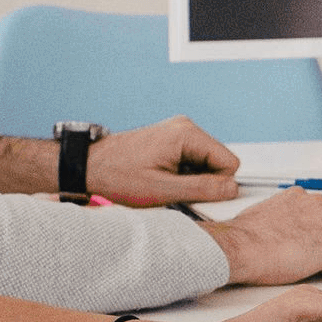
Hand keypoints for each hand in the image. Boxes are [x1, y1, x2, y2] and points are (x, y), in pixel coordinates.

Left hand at [87, 117, 242, 205]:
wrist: (89, 167)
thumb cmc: (118, 176)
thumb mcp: (163, 190)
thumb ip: (202, 189)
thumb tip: (233, 188)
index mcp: (186, 134)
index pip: (229, 162)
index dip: (217, 184)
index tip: (194, 194)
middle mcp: (185, 127)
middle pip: (219, 161)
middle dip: (204, 181)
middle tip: (175, 191)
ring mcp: (178, 132)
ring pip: (207, 163)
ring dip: (192, 180)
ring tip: (165, 185)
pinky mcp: (172, 140)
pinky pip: (193, 161)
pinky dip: (183, 175)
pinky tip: (162, 179)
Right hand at [205, 188, 321, 284]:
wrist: (241, 248)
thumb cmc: (244, 238)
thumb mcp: (263, 215)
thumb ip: (281, 218)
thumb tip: (281, 230)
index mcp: (298, 196)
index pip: (315, 214)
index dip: (308, 233)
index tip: (298, 243)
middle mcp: (316, 204)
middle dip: (318, 243)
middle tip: (298, 256)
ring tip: (301, 264)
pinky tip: (316, 272)